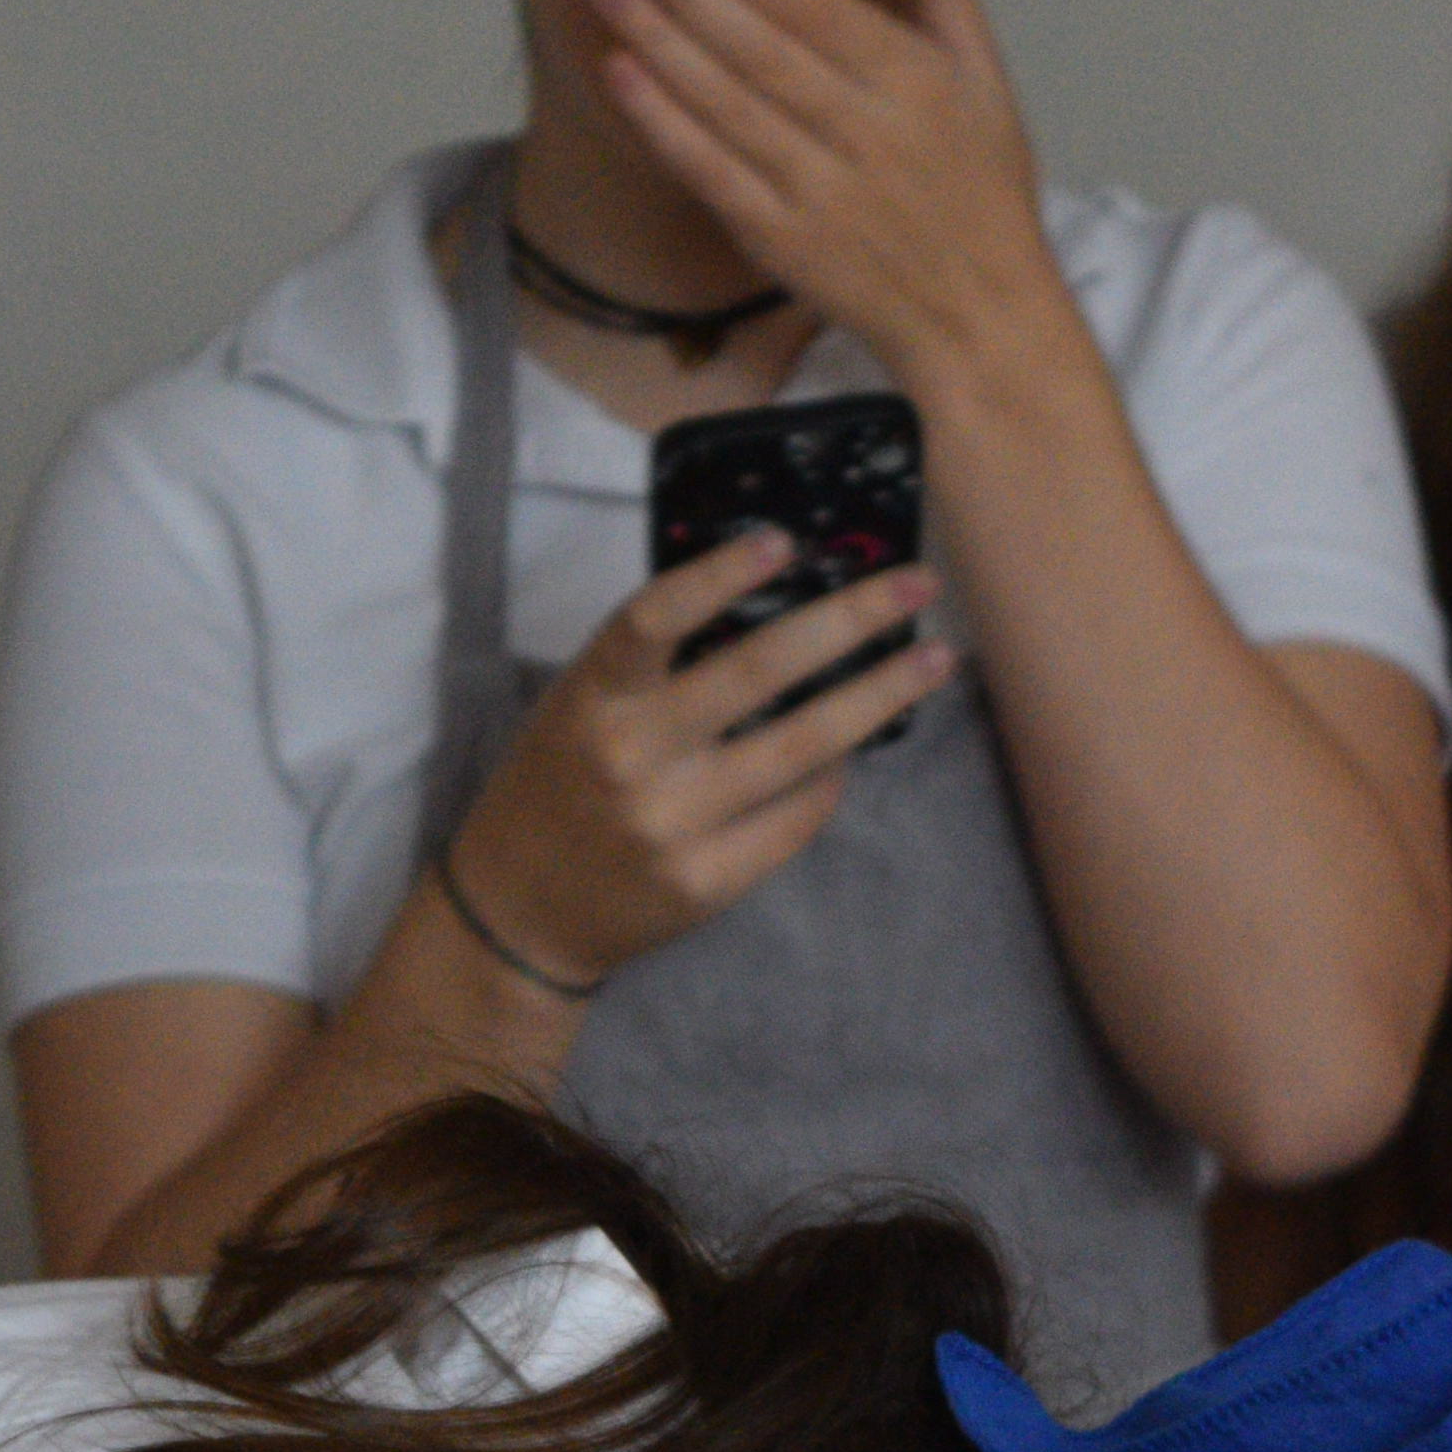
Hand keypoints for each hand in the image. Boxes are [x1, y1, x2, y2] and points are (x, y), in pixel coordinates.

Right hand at [438, 533, 954, 990]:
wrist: (519, 912)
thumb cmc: (560, 784)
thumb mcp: (579, 706)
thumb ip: (655, 666)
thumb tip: (776, 604)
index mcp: (592, 697)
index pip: (654, 617)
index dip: (718, 573)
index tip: (787, 538)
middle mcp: (632, 756)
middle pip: (759, 672)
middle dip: (851, 620)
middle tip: (917, 582)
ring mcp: (672, 825)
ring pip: (805, 748)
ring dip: (879, 695)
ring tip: (932, 659)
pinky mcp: (706, 882)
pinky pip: (797, 817)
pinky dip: (832, 778)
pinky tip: (853, 750)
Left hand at [591, 0, 1067, 383]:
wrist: (979, 318)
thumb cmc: (982, 195)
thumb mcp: (987, 79)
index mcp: (915, 82)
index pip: (816, 9)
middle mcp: (865, 132)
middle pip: (756, 47)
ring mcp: (820, 190)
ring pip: (724, 102)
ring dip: (658, 42)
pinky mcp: (784, 242)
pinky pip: (711, 170)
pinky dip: (662, 121)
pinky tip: (622, 76)